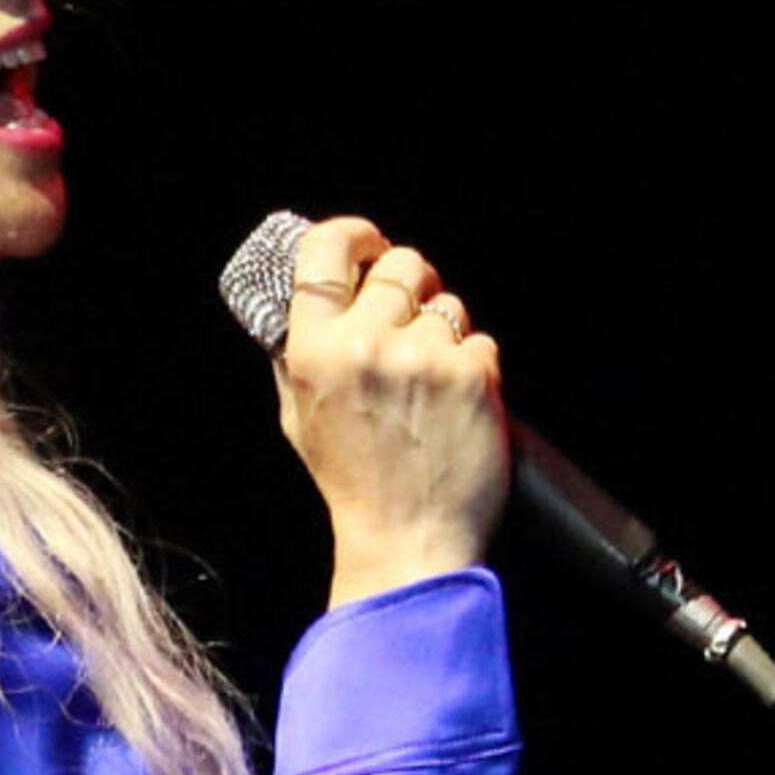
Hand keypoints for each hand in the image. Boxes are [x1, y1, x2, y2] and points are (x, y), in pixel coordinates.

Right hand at [270, 214, 509, 604]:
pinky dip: (472, 367)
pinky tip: (453, 406)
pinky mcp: (473, 372)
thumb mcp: (299, 417)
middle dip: (409, 284)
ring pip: (447, 303)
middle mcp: (367, 344)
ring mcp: (424, 356)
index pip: (327, 248)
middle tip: (408, 319)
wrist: (408, 540)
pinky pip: (479, 339)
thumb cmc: (353, 481)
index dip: (353, 234)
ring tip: (429, 384)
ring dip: (443, 332)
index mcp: (314, 351)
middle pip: (401, 262)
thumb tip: (298, 292)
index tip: (367, 244)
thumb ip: (296, 352)